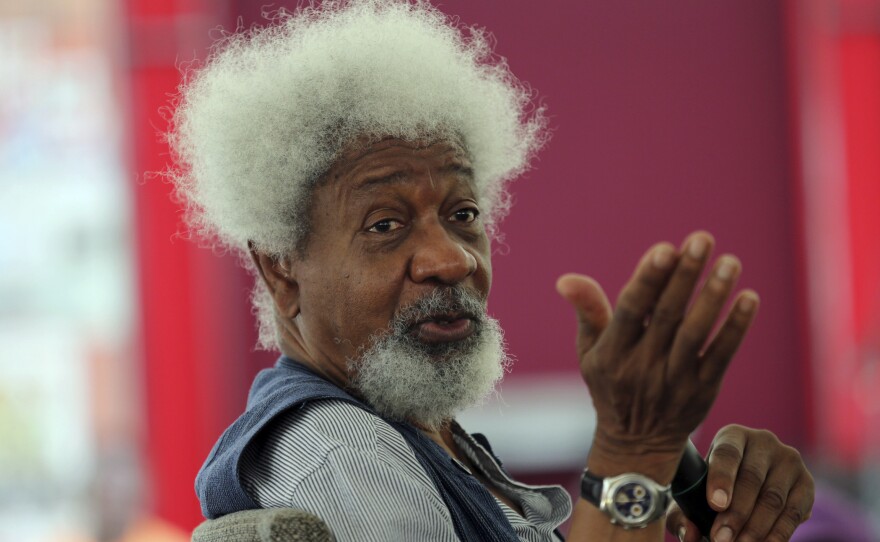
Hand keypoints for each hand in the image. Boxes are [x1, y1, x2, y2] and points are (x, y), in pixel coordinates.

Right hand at [556, 232, 759, 467]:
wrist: (636, 443)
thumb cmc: (610, 384)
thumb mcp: (589, 352)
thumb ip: (587, 311)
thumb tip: (566, 279)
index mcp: (611, 354)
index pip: (631, 310)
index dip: (648, 279)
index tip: (665, 248)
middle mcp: (642, 367)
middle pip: (667, 315)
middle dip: (685, 275)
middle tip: (702, 239)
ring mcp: (675, 380)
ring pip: (696, 333)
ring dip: (714, 296)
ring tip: (730, 261)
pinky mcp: (703, 390)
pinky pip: (721, 355)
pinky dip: (736, 328)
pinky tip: (749, 298)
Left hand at [668, 425, 814, 541]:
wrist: (753, 483)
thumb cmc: (717, 484)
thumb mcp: (697, 491)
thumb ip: (685, 512)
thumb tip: (688, 534)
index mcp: (732, 435)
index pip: (727, 453)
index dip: (721, 478)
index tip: (715, 504)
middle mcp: (763, 441)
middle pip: (751, 479)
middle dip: (736, 514)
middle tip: (721, 539)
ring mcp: (788, 460)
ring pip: (773, 498)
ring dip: (756, 528)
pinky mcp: (807, 482)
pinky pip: (794, 512)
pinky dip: (779, 533)